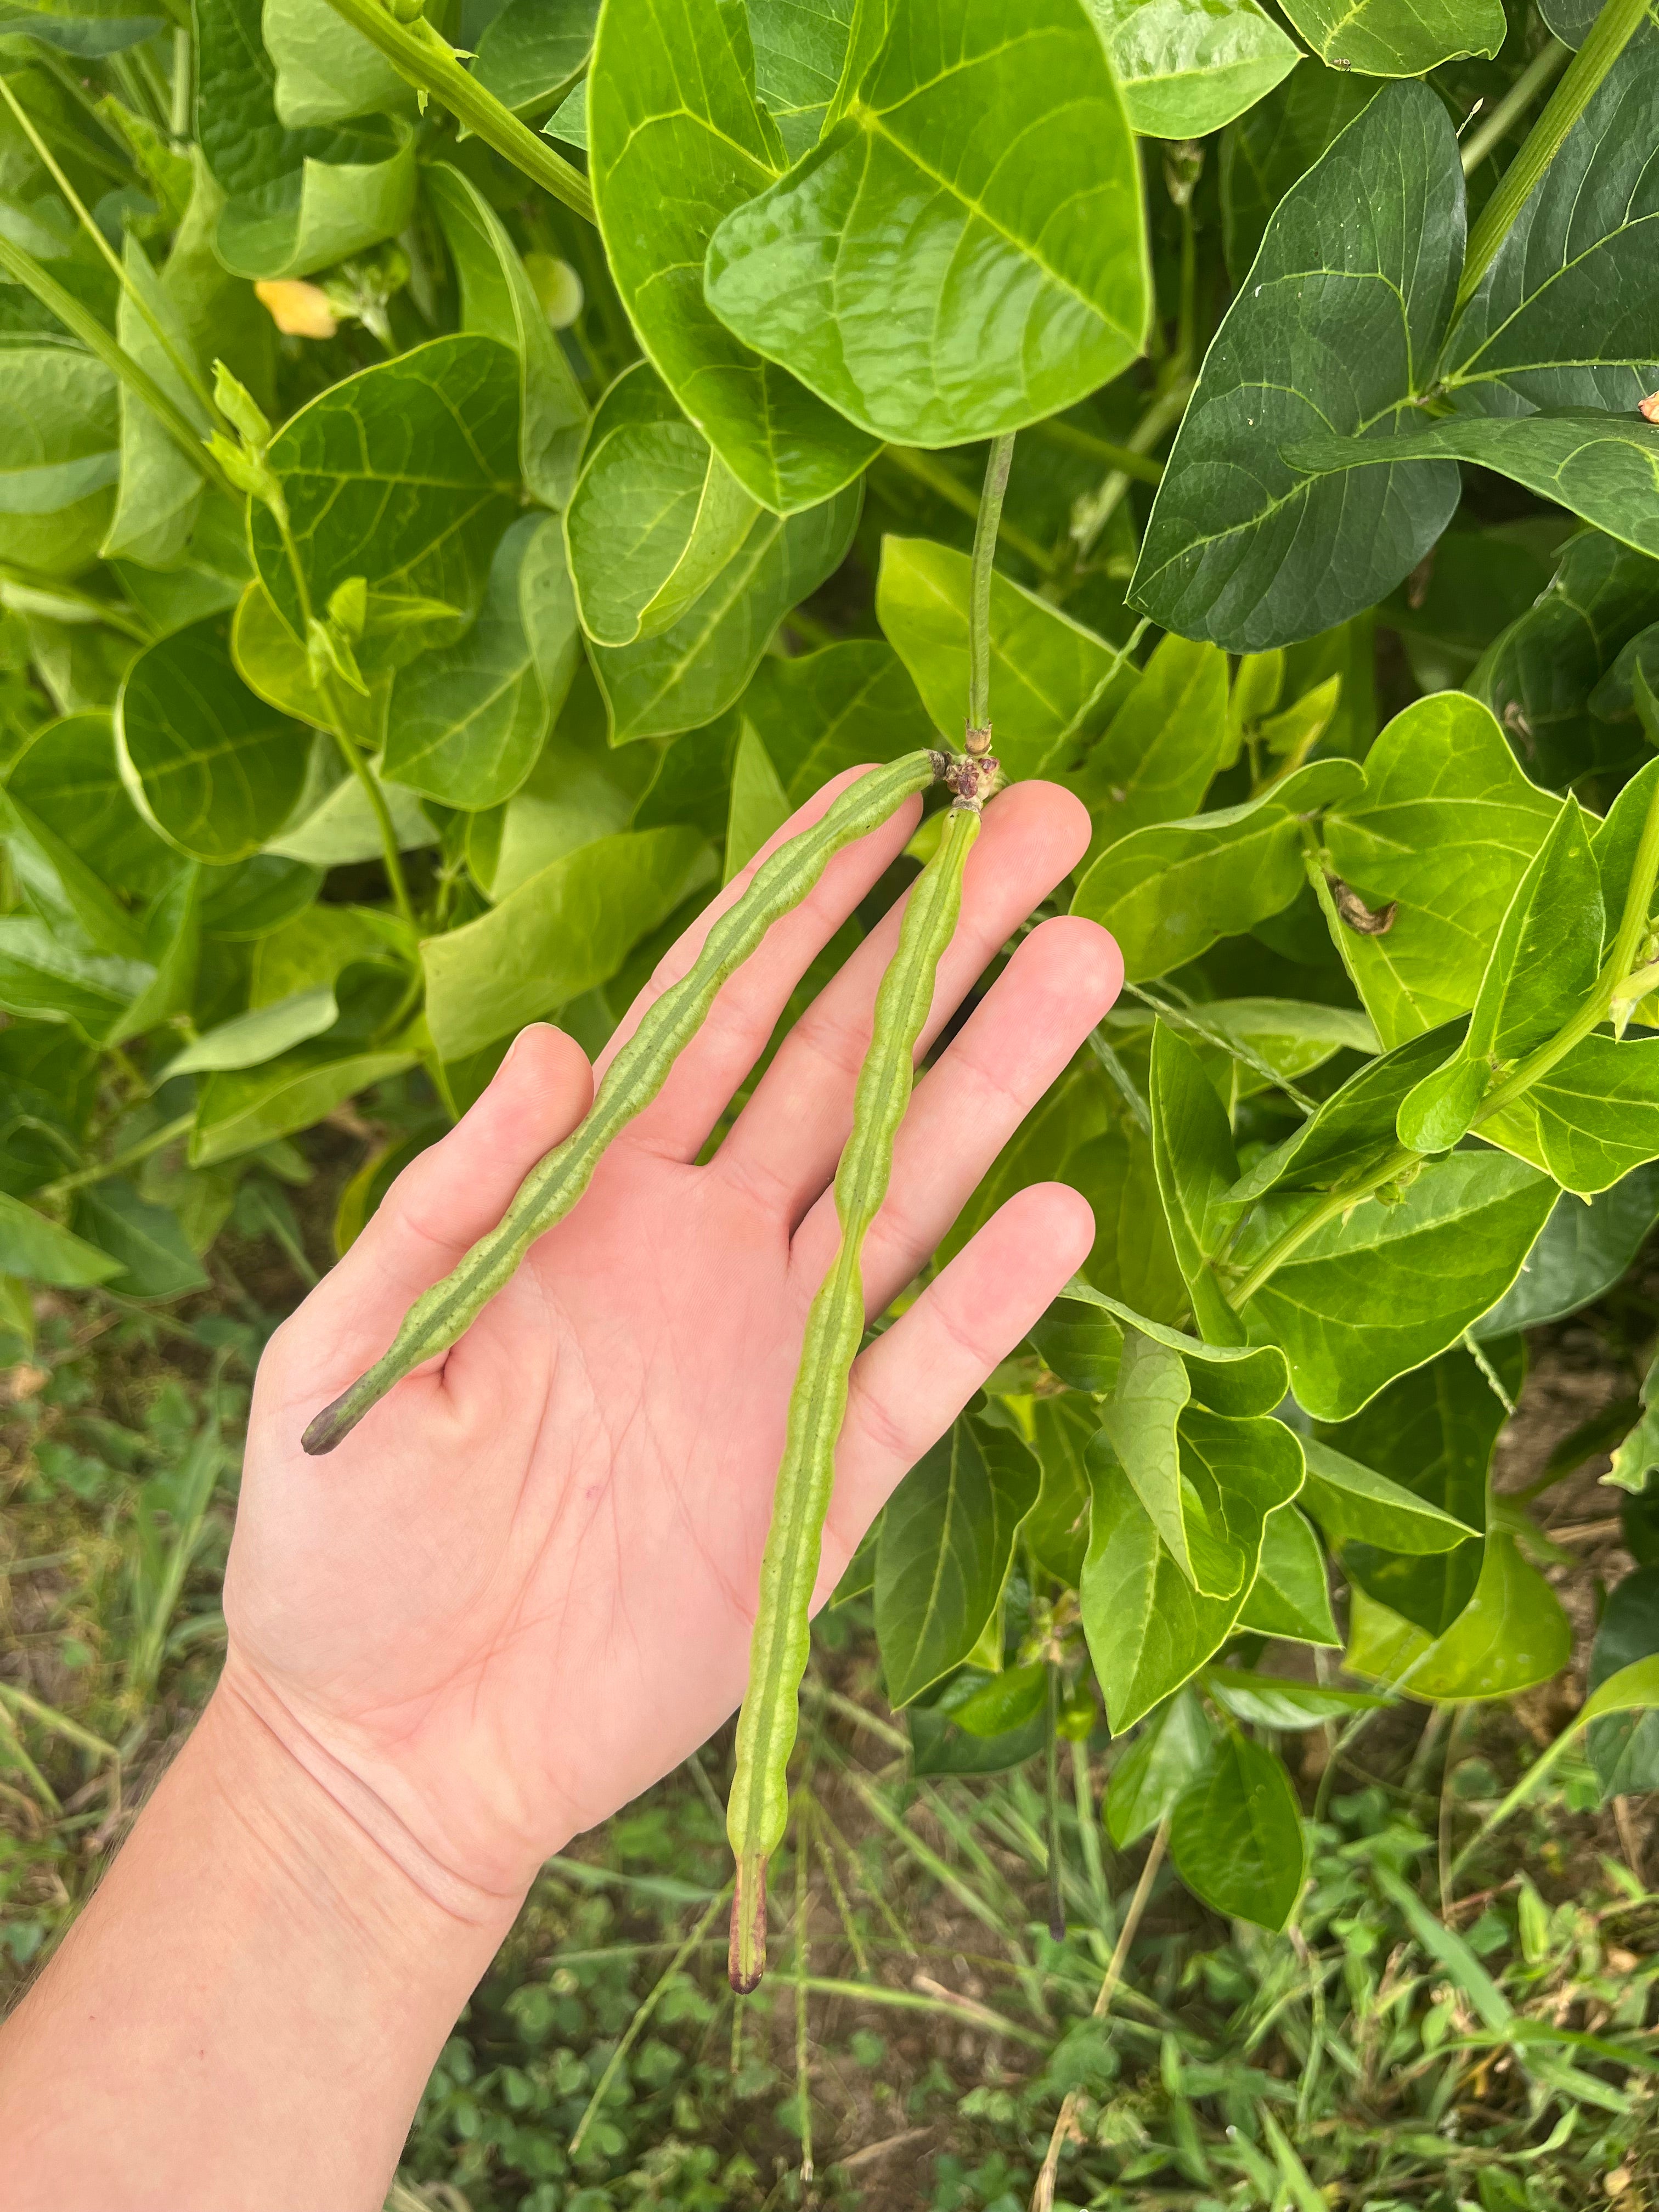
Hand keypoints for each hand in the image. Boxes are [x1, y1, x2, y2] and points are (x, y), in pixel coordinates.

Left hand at [223, 772, 1121, 1914]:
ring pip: (911, 1185)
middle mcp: (706, 1248)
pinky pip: (926, 1370)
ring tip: (1086, 957)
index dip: (800, 899)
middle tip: (1043, 823)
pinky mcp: (827, 1477)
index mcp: (594, 1196)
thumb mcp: (349, 1347)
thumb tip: (563, 1047)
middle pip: (845, 1062)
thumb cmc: (342, 1543)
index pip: (719, 1010)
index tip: (883, 793)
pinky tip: (1060, 1211)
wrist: (402, 1744)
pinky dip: (994, 1300)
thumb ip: (457, 1194)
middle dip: (941, 941)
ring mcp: (778, 1354)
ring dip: (997, 1074)